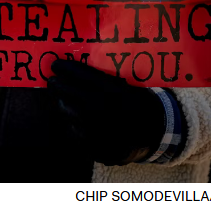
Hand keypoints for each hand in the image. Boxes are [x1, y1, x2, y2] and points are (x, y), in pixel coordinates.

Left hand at [46, 58, 166, 165]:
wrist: (157, 135)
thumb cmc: (141, 105)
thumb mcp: (128, 87)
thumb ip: (105, 80)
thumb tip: (78, 70)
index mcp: (111, 91)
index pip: (79, 74)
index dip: (65, 68)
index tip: (55, 64)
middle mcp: (100, 109)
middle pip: (67, 92)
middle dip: (57, 85)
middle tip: (52, 81)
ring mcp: (94, 129)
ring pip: (66, 111)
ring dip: (62, 102)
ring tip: (61, 98)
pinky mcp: (91, 145)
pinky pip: (72, 130)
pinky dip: (71, 122)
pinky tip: (73, 118)